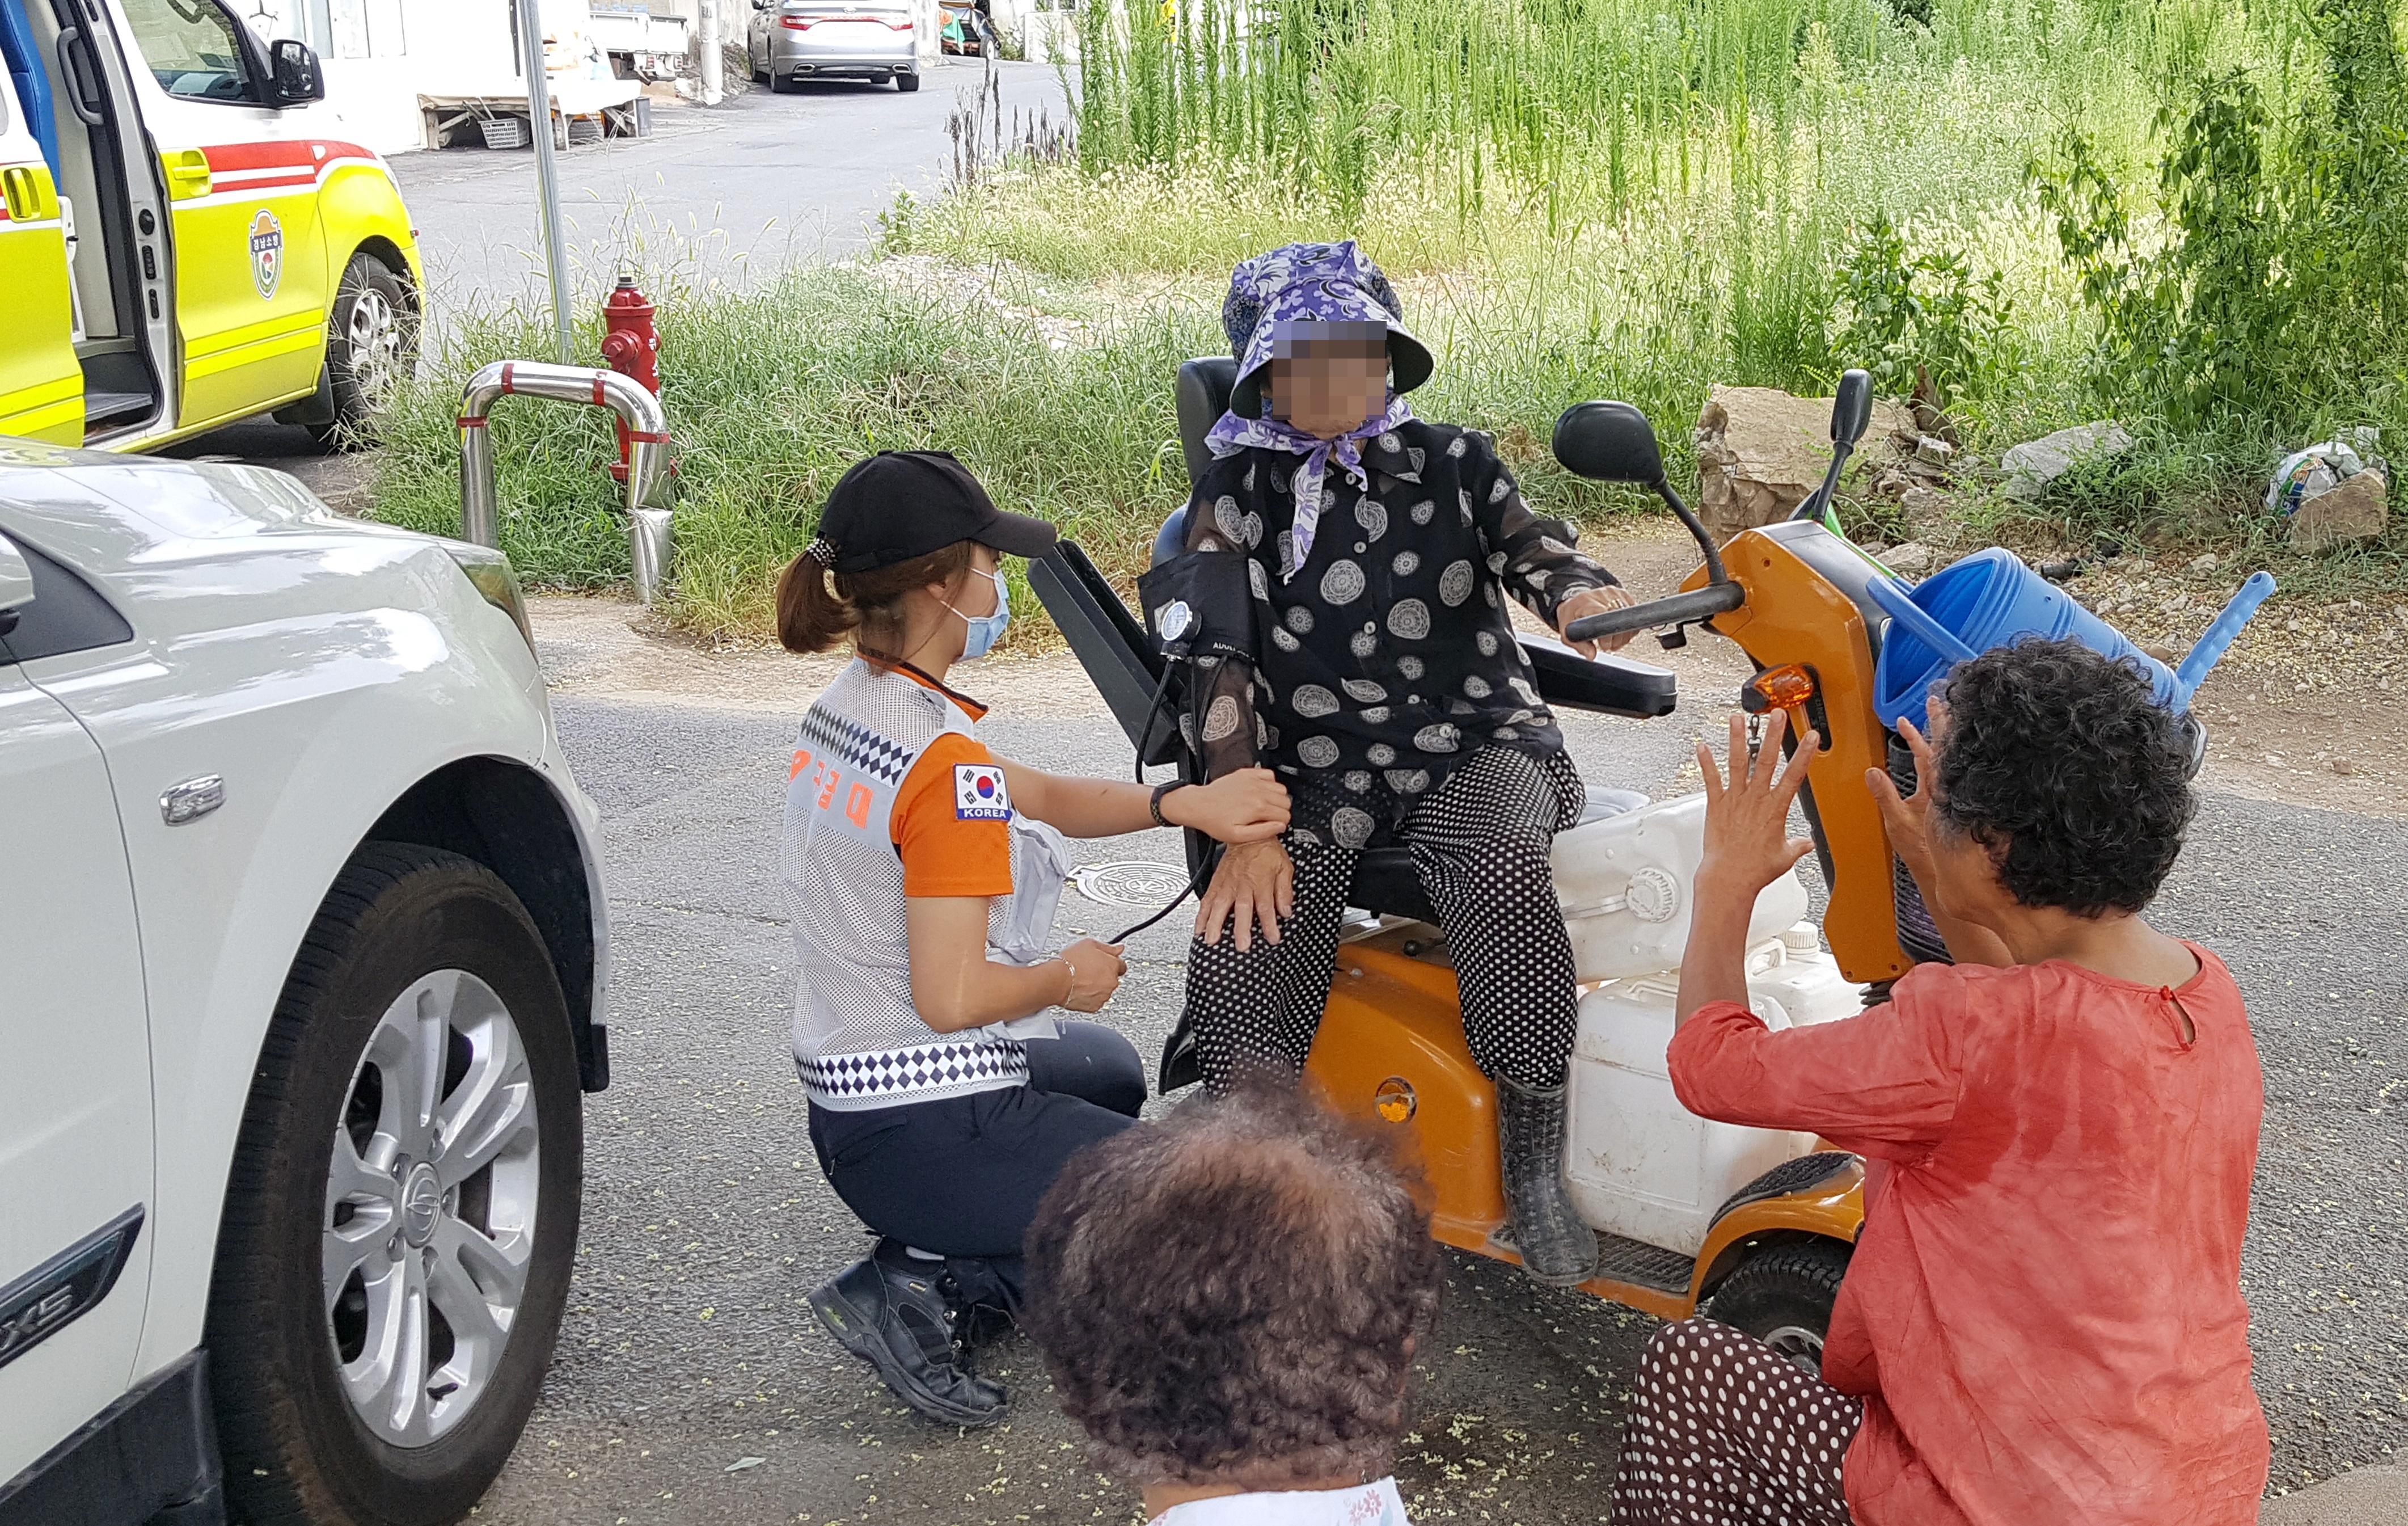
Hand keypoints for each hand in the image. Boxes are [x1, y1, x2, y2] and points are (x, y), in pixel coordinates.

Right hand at [1057, 938, 1127, 1012]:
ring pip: (1104, 990)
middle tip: (1088, 971)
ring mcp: (1104, 995)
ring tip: (1081, 980)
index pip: (1121, 965)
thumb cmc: (1070, 962)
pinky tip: (1080, 989)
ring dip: (1097, 986)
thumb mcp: (1089, 944)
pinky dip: (1090, 996)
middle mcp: (1112, 982)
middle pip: (1113, 978)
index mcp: (1113, 965)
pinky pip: (1096, 1000)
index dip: (1111, 963)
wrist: (1056, 981)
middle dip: (1104, 975)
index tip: (1103, 963)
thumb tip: (1119, 948)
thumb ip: (1108, 947)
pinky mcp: (1095, 1007)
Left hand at [1163, 768, 1290, 844]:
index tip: (1274, 825)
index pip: (1285, 815)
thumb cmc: (1214, 821)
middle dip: (1281, 811)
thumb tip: (1280, 827)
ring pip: (1280, 788)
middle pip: (1285, 801)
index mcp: (1257, 808)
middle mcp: (1257, 792)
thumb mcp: (1238, 836)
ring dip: (1277, 797)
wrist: (1199, 805)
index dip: (1281, 823)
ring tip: (1266, 805)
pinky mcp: (1246, 774)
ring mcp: (1252, 781)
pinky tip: (1261, 791)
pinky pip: (1268, 774)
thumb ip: (1263, 832)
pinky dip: (1269, 782)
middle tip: (1270, 817)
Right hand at [1193, 838, 1293, 951]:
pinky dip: (1202, 914)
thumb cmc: (1267, 851)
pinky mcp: (1217, 882)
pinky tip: (1199, 927)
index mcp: (1261, 882)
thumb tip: (1286, 910)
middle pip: (1242, 909)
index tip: (1272, 938)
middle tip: (1241, 945)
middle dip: (1241, 928)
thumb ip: (1285, 891)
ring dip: (1215, 923)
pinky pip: (1208, 898)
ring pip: (1220, 905)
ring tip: (1212, 939)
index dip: (1270, 925)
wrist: (1249, 834)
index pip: (1266, 908)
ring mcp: (1228, 884)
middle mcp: (1243, 884)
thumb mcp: (1284, 868)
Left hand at [1556, 585, 1639, 656]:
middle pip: (1620, 620)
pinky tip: (1618, 632)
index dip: (1608, 635)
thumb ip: (1578, 645)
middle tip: (1606, 645)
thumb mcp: (1567, 631)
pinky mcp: (1624, 594)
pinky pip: (1633, 614)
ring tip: (1611, 640)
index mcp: (1587, 602)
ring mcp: (1615, 593)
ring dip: (1623, 635)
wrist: (1576, 600)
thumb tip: (1591, 655)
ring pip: (1629, 619)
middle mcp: (1602, 595)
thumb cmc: (1571, 614)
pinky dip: (1628, 628)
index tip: (1603, 645)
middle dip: (1616, 639)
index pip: (1605, 617)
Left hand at [1695, 709, 1818, 900]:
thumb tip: (1806, 843)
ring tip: (1738, 718)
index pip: (1795, 775)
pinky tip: (1701, 746)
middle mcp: (1755, 799)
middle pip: (1766, 760)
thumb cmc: (1756, 869)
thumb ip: (1797, 845)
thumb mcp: (1785, 856)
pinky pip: (1710, 779)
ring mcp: (1734, 800)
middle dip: (1773, 735)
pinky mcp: (1715, 805)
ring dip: (1737, 739)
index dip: (1804, 754)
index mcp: (1775, 809)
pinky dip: (1705, 762)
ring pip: (1737, 763)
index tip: (1811, 736)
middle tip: (1777, 715)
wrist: (1729, 877)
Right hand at [1865, 711, 1941, 896]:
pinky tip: (1940, 754)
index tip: (1907, 718)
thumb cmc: (1923, 851)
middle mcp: (1946, 788)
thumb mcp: (1897, 822)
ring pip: (1949, 758)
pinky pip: (1949, 771)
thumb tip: (1872, 773)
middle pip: (1944, 748)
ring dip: (1942, 737)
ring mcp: (1951, 794)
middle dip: (1939, 722)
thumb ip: (1885, 796)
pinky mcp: (1951, 802)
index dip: (1917, 732)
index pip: (1928, 752)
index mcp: (1934, 788)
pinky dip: (1943, 757)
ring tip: (1940, 720)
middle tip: (1937, 702)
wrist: (1943, 871)